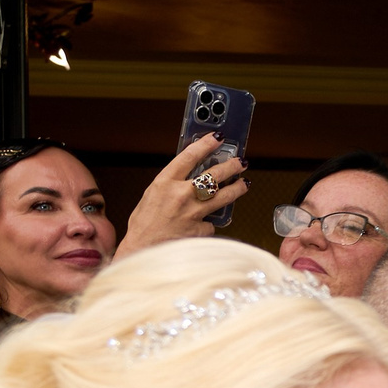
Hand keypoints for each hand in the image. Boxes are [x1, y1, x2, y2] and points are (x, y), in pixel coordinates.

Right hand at [118, 134, 248, 255]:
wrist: (143, 249)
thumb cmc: (144, 222)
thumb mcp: (152, 194)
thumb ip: (171, 183)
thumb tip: (190, 175)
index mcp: (165, 182)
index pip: (189, 156)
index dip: (206, 144)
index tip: (217, 138)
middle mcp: (180, 195)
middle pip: (214, 175)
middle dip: (231, 166)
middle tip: (241, 161)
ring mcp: (192, 212)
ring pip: (224, 196)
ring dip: (237, 188)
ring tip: (244, 183)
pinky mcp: (200, 230)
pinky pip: (212, 222)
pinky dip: (211, 221)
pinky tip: (208, 221)